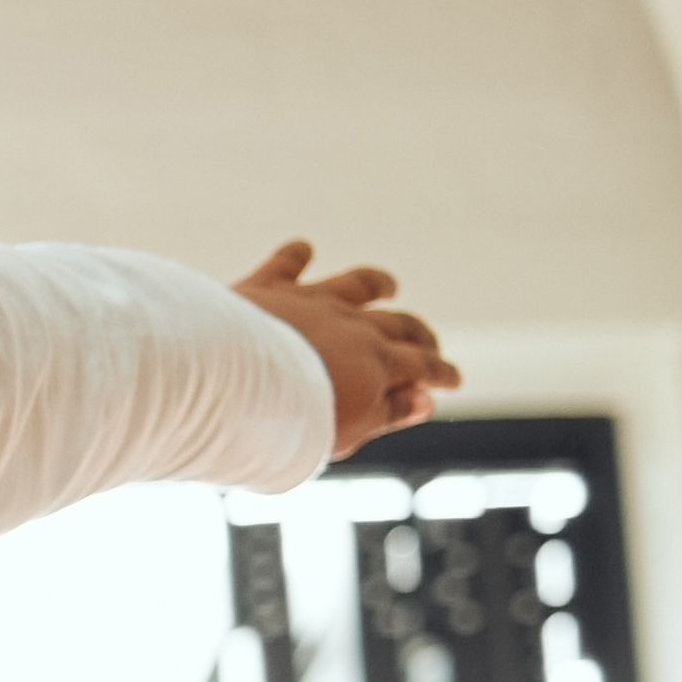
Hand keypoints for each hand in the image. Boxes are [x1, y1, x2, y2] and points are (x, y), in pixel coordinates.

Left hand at [230, 238, 454, 452]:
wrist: (230, 384)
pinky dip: (296, 255)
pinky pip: (286, 263)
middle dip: (419, 336)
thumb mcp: (346, 432)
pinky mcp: (268, 289)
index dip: (440, 374)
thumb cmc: (286, 422)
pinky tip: (302, 249)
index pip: (421, 366)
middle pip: (398, 325)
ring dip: (375, 284)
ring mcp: (311, 302)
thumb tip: (425, 400)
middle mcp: (351, 324)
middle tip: (429, 346)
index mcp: (376, 363)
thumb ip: (387, 413)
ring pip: (356, 284)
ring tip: (389, 287)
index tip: (452, 380)